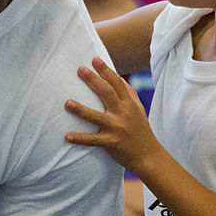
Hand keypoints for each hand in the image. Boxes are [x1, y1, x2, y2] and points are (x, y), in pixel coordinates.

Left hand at [65, 57, 162, 173]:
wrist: (148, 155)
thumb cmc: (141, 130)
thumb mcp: (138, 109)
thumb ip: (129, 93)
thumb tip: (118, 77)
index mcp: (129, 104)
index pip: (117, 83)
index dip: (106, 70)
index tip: (95, 59)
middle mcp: (123, 113)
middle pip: (107, 93)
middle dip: (93, 80)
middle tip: (80, 69)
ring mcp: (116, 128)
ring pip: (96, 117)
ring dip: (81, 110)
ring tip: (67, 102)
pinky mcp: (111, 143)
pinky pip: (93, 140)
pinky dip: (80, 138)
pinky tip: (67, 136)